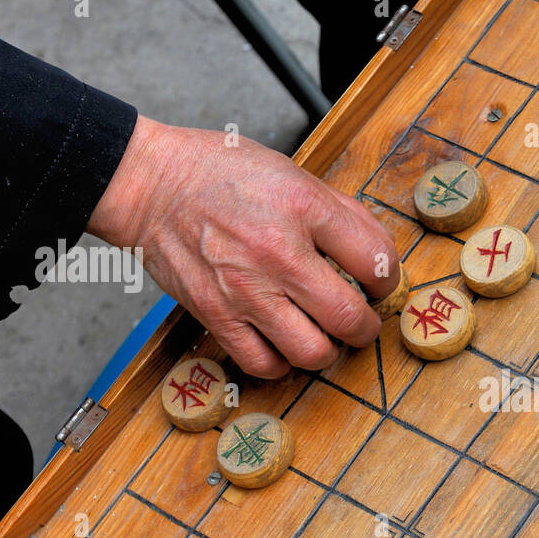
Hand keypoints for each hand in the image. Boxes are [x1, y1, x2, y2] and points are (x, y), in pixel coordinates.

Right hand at [87, 115, 398, 377]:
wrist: (150, 184)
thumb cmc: (220, 174)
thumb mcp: (292, 174)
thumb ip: (341, 213)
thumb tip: (379, 254)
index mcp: (304, 208)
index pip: (375, 262)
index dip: (388, 280)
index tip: (378, 285)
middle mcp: (278, 253)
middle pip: (348, 318)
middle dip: (364, 327)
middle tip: (359, 322)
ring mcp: (245, 290)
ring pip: (311, 352)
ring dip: (326, 351)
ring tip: (322, 335)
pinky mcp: (216, 315)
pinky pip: (264, 363)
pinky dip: (282, 363)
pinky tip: (283, 345)